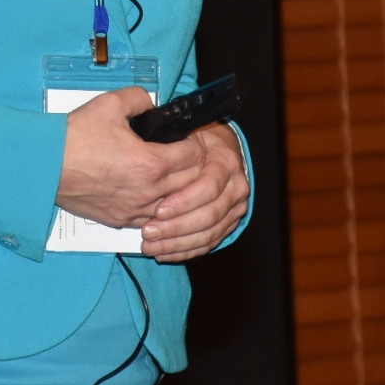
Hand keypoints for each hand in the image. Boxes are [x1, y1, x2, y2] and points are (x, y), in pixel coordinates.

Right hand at [55, 86, 207, 229]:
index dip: (195, 142)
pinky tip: (148, 192)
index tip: (188, 137)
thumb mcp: (110, 103)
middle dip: (191, 165)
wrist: (46, 165)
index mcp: (151, 163)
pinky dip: (156, 206)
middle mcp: (147, 192)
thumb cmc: (74, 138)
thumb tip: (151, 104)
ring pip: (174, 205)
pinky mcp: (120, 219)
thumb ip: (139, 98)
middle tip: (182, 152)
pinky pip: (151, 218)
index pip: (195, 157)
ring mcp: (134, 210)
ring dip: (177, 189)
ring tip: (167, 172)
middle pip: (192, 183)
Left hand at [138, 123, 248, 263]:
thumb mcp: (186, 131)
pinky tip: (162, 253)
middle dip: (176, 226)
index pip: (208, 187)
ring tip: (149, 245)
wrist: (218, 149)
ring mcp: (235, 209)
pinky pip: (208, 243)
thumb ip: (174, 140)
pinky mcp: (229, 224)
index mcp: (226, 162)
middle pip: (209, 215)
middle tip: (147, 231)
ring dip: (177, 243)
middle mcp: (236, 187)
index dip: (183, 201)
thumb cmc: (196, 139)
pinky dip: (184, 251)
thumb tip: (150, 143)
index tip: (157, 209)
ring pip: (209, 233)